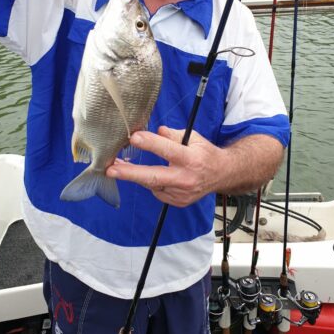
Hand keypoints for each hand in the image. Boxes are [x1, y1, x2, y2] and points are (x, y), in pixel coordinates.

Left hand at [106, 126, 223, 206]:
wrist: (222, 175)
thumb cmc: (205, 153)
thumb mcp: (193, 137)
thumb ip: (173, 135)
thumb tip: (155, 131)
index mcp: (191, 159)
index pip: (168, 150)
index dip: (151, 144)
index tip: (134, 138)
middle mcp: (186, 178)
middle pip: (154, 177)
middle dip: (130, 173)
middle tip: (111, 170)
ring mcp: (181, 193)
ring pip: (152, 184)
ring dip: (134, 175)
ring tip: (116, 168)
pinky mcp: (178, 202)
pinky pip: (157, 191)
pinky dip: (152, 182)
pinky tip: (150, 175)